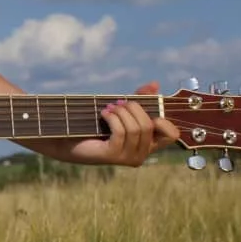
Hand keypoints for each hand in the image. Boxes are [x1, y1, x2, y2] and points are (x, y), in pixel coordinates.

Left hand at [66, 81, 180, 166]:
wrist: (68, 138)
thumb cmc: (96, 124)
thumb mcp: (122, 109)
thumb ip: (140, 98)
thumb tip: (155, 84)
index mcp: (148, 144)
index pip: (172, 135)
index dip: (164, 119)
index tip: (149, 109)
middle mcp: (141, 154)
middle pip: (150, 125)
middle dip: (133, 108)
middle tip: (117, 103)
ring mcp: (127, 157)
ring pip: (136, 128)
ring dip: (121, 112)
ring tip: (109, 107)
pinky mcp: (112, 156)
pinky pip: (121, 132)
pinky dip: (112, 118)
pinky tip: (103, 114)